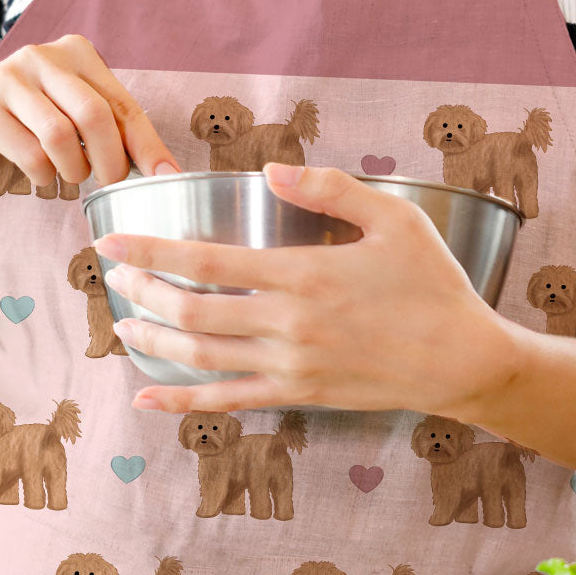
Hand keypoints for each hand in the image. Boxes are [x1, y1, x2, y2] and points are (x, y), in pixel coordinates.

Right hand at [0, 33, 181, 186]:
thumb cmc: (25, 116)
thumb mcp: (67, 106)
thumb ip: (108, 123)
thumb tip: (162, 167)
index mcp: (75, 53)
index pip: (122, 103)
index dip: (147, 144)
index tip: (167, 176)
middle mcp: (43, 57)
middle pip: (95, 116)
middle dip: (111, 161)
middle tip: (111, 184)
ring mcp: (9, 79)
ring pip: (61, 136)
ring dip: (74, 170)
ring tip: (71, 178)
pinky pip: (30, 154)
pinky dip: (43, 176)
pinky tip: (42, 177)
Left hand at [95, 162, 509, 414]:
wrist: (464, 361)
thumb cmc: (432, 283)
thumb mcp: (394, 218)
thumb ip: (331, 188)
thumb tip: (271, 170)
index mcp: (305, 274)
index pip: (207, 261)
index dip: (151, 251)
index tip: (111, 241)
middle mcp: (288, 325)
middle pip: (192, 312)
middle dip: (143, 293)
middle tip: (113, 276)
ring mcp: (291, 367)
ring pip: (202, 358)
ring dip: (155, 341)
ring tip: (124, 325)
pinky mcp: (299, 395)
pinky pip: (229, 403)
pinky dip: (183, 404)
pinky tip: (149, 401)